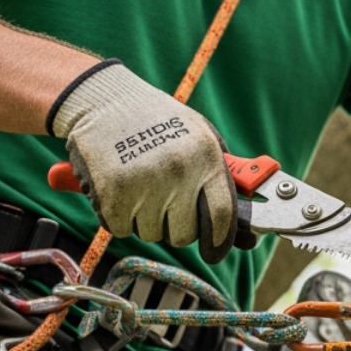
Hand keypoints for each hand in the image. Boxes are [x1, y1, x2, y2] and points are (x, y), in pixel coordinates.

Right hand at [48, 60, 235, 262]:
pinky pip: (122, 229)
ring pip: (152, 234)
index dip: (220, 240)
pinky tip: (121, 189)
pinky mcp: (112, 194)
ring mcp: (144, 184)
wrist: (104, 100)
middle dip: (177, 226)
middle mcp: (178, 172)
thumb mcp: (201, 138)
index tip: (214, 250)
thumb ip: (222, 181)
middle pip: (185, 235)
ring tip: (141, 186)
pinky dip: (120, 217)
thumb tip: (246, 236)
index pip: (222, 216)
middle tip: (165, 201)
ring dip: (146, 219)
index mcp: (206, 157)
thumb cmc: (158, 121)